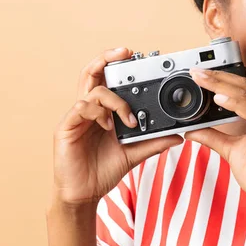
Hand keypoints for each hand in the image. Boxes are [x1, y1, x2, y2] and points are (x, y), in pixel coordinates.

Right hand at [52, 47, 182, 206]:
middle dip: (107, 57)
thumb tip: (179, 135)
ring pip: (93, 89)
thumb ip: (154, 142)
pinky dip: (100, 113)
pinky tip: (109, 127)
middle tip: (126, 52)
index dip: (117, 64)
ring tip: (128, 119)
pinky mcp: (66, 127)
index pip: (107, 79)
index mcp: (103, 111)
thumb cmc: (104, 170)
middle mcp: (89, 109)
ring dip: (115, 100)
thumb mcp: (135, 153)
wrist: (84, 193)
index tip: (136, 56)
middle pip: (91, 72)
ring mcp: (77, 117)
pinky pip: (82, 108)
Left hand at [186, 68, 245, 216]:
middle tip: (196, 72)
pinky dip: (235, 103)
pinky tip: (217, 99)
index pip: (243, 88)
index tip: (200, 74)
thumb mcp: (230, 151)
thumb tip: (191, 130)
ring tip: (202, 80)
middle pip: (244, 86)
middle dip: (218, 76)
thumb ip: (213, 137)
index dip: (222, 78)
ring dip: (222, 85)